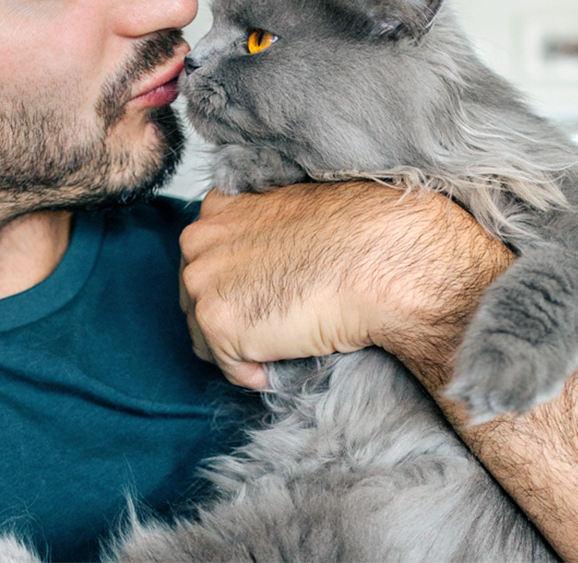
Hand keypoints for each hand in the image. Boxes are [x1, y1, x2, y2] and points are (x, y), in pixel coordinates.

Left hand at [178, 181, 513, 389]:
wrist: (381, 259)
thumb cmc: (358, 236)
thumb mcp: (296, 214)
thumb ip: (264, 233)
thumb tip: (265, 265)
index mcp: (220, 204)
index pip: (207, 259)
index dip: (237, 286)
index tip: (266, 300)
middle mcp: (199, 237)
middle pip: (196, 297)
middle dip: (231, 317)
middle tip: (277, 327)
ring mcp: (202, 279)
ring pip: (204, 334)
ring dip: (242, 346)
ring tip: (287, 341)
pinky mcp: (216, 320)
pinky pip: (228, 366)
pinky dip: (256, 373)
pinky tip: (291, 355)